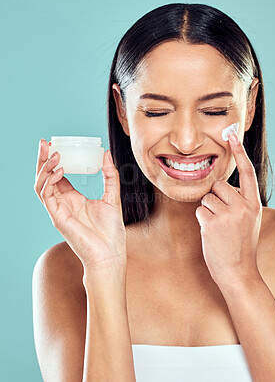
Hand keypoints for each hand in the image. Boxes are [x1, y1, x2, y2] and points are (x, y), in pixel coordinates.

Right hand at [34, 139, 126, 270]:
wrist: (110, 253)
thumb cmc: (111, 230)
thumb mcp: (112, 197)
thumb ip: (109, 176)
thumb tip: (106, 154)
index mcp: (74, 198)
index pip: (59, 175)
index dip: (55, 160)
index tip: (57, 144)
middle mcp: (63, 203)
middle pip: (46, 177)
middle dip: (43, 159)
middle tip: (45, 142)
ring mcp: (58, 210)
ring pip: (42, 184)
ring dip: (44, 168)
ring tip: (53, 153)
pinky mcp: (57, 217)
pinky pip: (46, 196)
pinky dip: (49, 182)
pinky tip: (59, 171)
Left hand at [195, 131, 262, 287]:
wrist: (239, 272)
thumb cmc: (241, 245)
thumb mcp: (250, 220)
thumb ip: (241, 201)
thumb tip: (223, 186)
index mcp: (254, 204)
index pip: (247, 172)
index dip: (239, 152)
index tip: (231, 134)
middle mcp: (243, 206)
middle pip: (219, 185)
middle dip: (216, 198)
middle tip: (224, 219)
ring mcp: (228, 215)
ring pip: (207, 197)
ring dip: (208, 211)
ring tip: (219, 228)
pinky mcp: (212, 223)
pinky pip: (199, 210)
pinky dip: (202, 220)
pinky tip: (212, 233)